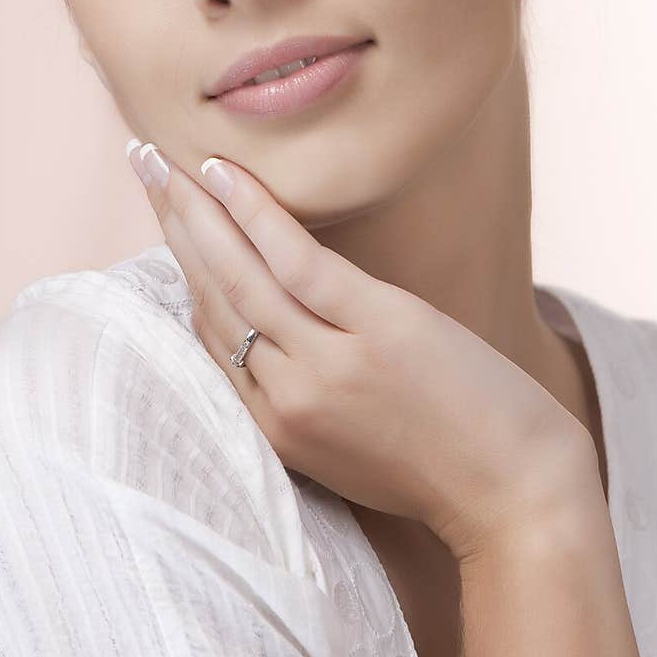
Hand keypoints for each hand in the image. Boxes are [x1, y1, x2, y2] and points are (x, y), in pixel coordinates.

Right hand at [127, 140, 593, 558]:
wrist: (516, 499)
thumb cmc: (442, 467)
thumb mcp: (350, 446)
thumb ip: (307, 391)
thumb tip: (283, 327)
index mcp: (276, 428)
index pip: (211, 335)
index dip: (184, 269)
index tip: (167, 217)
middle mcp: (285, 398)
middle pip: (210, 297)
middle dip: (169, 224)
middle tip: (140, 162)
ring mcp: (326, 364)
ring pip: (239, 276)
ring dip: (193, 210)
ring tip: (161, 157)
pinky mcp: (372, 330)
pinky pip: (294, 264)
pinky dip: (254, 217)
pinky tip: (223, 177)